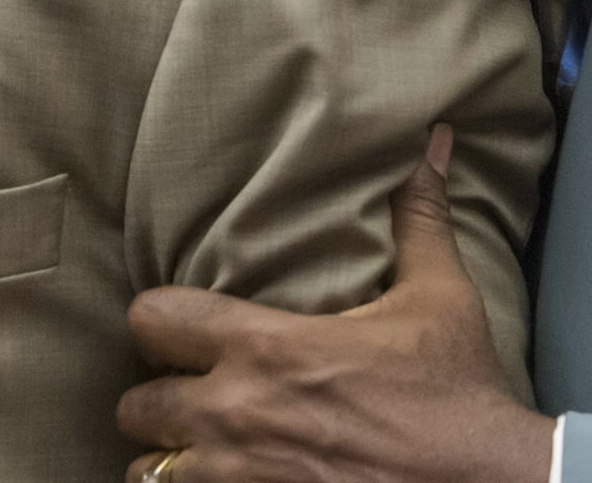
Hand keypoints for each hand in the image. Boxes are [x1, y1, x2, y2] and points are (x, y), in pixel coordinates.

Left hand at [118, 127, 552, 482]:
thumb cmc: (457, 393)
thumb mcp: (439, 296)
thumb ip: (419, 218)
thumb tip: (432, 142)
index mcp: (267, 348)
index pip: (153, 318)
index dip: (158, 320)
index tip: (182, 326)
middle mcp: (237, 413)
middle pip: (134, 406)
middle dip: (157, 399)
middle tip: (189, 394)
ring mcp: (241, 476)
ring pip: (149, 471)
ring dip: (168, 458)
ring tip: (197, 447)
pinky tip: (229, 480)